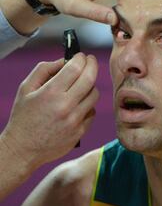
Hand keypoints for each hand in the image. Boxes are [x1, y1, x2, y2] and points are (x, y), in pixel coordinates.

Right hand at [1, 53, 98, 168]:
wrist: (23, 149)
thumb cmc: (23, 116)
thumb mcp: (26, 89)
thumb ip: (45, 70)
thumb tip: (65, 60)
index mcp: (50, 93)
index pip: (76, 68)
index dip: (81, 58)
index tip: (81, 56)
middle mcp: (65, 106)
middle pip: (90, 78)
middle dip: (93, 65)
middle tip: (90, 61)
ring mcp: (75, 120)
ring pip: (94, 95)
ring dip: (90, 86)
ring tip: (81, 85)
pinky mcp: (81, 131)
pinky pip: (92, 111)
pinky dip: (87, 105)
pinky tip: (77, 105)